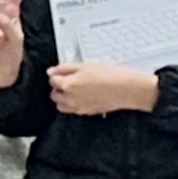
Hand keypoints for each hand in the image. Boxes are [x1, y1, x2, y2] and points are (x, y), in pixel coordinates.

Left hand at [47, 59, 161, 116]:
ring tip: (76, 88)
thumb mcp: (85, 65)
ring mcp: (78, 108)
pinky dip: (73, 104)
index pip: (52, 80)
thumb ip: (65, 68)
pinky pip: (72, 110)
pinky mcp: (87, 113)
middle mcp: (70, 99)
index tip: (63, 72)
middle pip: (54, 95)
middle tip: (70, 79)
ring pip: (61, 105)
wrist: (126, 89)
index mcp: (68, 85)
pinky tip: (84, 95)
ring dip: (64, 98)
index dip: (57, 74)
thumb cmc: (109, 75)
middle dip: (59, 87)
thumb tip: (51, 71)